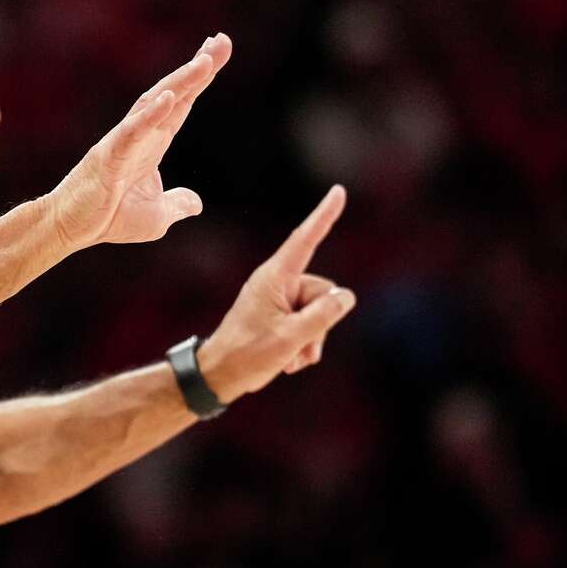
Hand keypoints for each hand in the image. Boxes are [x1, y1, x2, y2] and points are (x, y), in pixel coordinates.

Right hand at [48, 34, 231, 248]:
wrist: (72, 227)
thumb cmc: (110, 217)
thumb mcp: (157, 216)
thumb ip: (177, 204)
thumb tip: (196, 203)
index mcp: (153, 144)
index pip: (181, 104)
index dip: (199, 79)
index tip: (218, 50)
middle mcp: (140, 134)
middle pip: (172, 94)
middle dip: (197, 68)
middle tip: (221, 41)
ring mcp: (123, 141)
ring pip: (154, 104)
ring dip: (179, 83)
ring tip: (204, 63)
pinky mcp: (109, 156)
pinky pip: (132, 132)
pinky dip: (150, 115)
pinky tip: (168, 98)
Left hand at [197, 186, 355, 402]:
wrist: (220, 376)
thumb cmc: (248, 355)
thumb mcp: (292, 337)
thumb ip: (323, 315)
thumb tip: (346, 296)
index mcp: (274, 278)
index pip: (305, 241)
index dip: (324, 216)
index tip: (338, 191)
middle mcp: (278, 283)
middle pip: (322, 292)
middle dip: (319, 324)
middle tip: (296, 346)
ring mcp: (279, 301)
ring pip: (319, 313)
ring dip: (311, 340)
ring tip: (290, 359)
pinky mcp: (280, 316)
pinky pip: (309, 324)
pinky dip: (304, 344)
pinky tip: (289, 361)